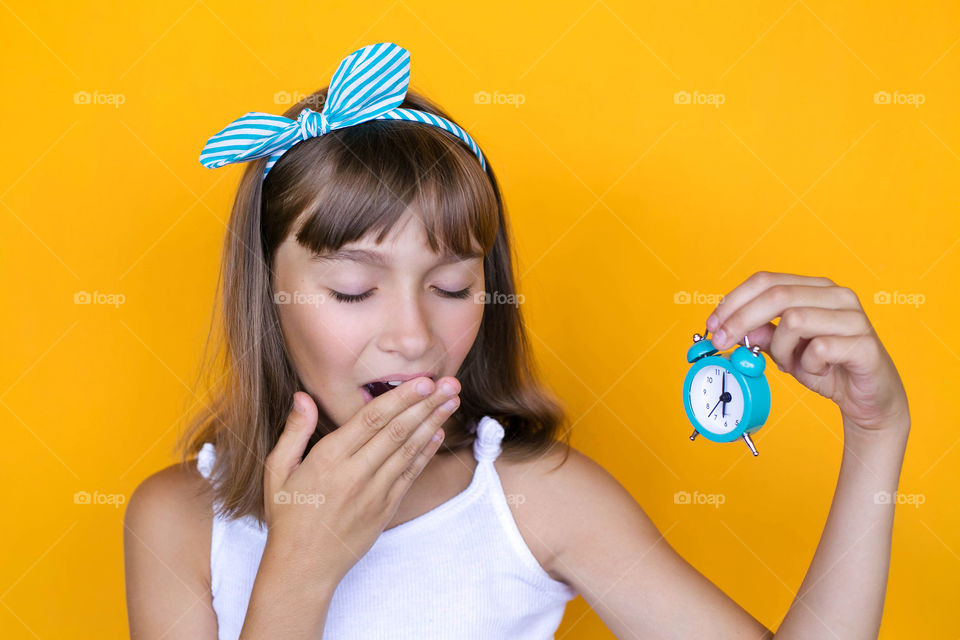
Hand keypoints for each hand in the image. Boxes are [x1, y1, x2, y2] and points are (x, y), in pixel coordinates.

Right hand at [262, 376, 460, 580]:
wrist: (303, 567)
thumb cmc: (289, 516)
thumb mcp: (278, 471)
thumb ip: (294, 431)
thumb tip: (303, 396)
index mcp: (328, 459)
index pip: (372, 419)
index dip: (401, 398)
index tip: (423, 381)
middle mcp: (355, 473)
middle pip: (397, 430)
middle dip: (426, 404)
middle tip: (450, 384)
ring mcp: (374, 493)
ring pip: (408, 450)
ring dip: (432, 423)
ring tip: (452, 402)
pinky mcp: (385, 509)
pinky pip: (410, 475)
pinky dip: (426, 453)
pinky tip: (438, 434)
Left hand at [706, 271, 908, 433]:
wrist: (869, 399)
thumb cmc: (827, 367)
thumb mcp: (784, 350)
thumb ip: (762, 333)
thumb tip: (731, 325)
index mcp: (815, 288)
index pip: (765, 281)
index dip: (733, 301)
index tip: (713, 324)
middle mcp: (837, 295)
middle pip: (776, 295)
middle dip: (741, 320)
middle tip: (723, 343)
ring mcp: (854, 317)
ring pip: (795, 320)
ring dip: (781, 349)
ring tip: (791, 363)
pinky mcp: (864, 344)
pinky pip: (820, 348)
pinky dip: (809, 365)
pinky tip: (819, 372)